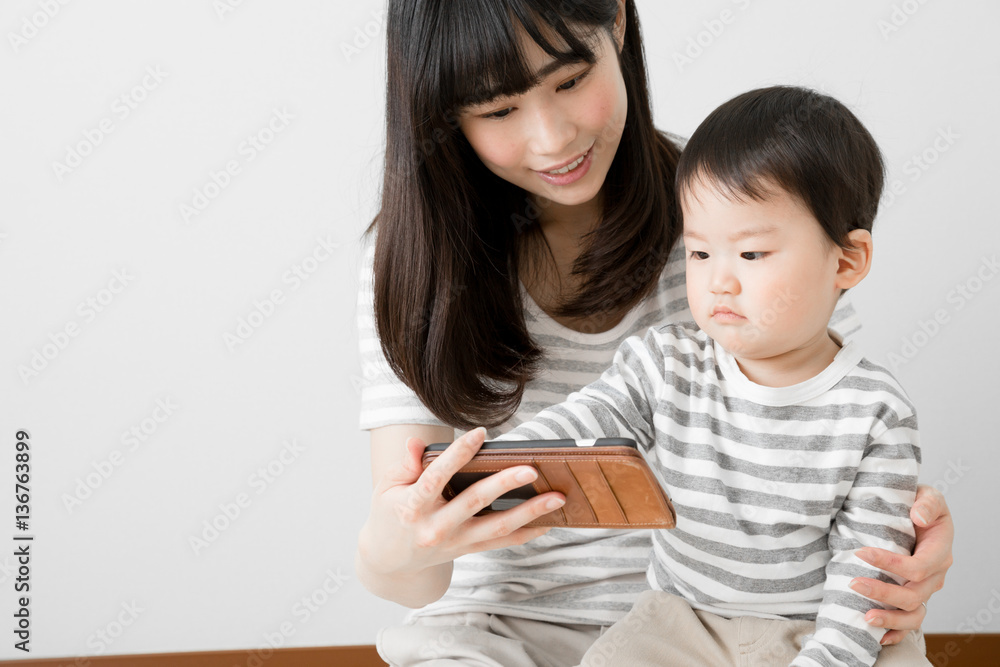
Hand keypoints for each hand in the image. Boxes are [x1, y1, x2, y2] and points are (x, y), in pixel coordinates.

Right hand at [358, 427, 565, 581]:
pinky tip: (549, 522)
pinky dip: (526, 533)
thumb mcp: (387, 487)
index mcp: (413, 506)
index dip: (458, 454)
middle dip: (504, 485)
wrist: (388, 561)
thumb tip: (417, 442)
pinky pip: (501, 543)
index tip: (480, 433)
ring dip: (529, 513)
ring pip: (496, 527)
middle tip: (531, 468)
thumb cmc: (389, 514)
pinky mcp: (468, 550)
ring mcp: (454, 542)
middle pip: (474, 502)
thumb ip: (404, 464)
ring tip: (556, 497)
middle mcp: (436, 526)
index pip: (436, 477)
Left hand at [850, 485, 953, 644]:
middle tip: (853, 583)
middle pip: (913, 595)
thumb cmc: (918, 503)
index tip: (861, 553)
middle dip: (882, 593)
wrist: (915, 513)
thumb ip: (926, 502)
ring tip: (866, 618)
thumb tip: (918, 516)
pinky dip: (896, 633)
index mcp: (939, 551)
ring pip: (914, 615)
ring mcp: (925, 589)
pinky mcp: (914, 597)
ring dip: (890, 619)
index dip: (889, 564)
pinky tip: (878, 637)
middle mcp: (935, 575)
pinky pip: (910, 622)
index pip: (917, 567)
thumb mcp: (927, 494)